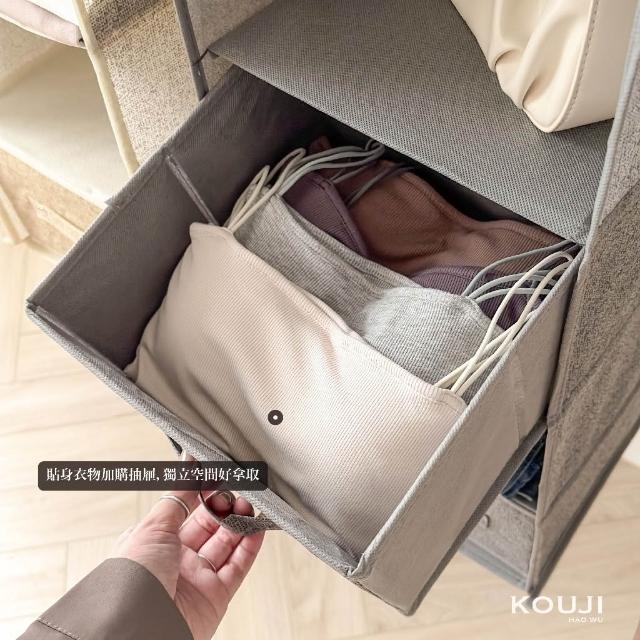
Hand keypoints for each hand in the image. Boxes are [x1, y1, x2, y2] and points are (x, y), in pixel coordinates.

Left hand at [114, 487, 263, 639]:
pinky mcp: (216, 596)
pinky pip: (239, 566)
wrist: (138, 630)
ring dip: (240, 521)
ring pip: (227, 543)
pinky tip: (257, 527)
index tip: (218, 476)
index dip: (202, 492)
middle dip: (224, 505)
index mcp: (156, 542)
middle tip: (237, 490)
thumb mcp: (151, 527)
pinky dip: (251, 545)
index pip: (186, 510)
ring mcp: (197, 578)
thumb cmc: (132, 580)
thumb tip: (187, 465)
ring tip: (249, 504)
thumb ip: (176, 496)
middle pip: (209, 525)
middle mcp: (177, 560)